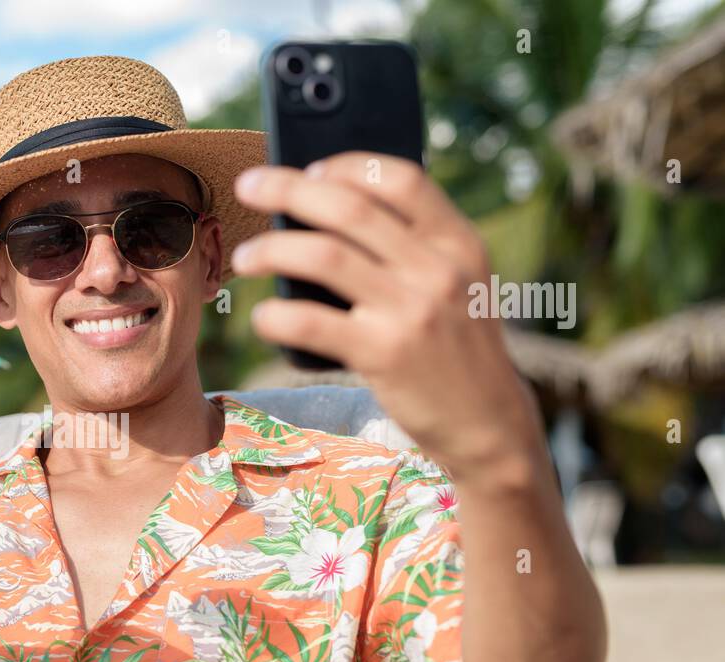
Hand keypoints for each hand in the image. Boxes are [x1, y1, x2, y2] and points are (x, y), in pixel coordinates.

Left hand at [231, 154, 545, 483]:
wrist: (488, 424)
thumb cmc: (457, 350)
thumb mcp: (459, 288)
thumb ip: (414, 251)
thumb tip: (329, 213)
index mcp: (458, 243)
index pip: (400, 179)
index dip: (346, 165)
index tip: (309, 169)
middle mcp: (437, 269)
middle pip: (348, 207)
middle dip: (287, 189)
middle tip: (248, 187)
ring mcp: (411, 310)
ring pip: (322, 256)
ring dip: (271, 249)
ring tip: (245, 257)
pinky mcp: (383, 354)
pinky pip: (310, 322)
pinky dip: (276, 316)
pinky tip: (264, 317)